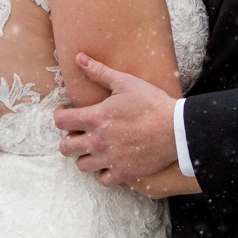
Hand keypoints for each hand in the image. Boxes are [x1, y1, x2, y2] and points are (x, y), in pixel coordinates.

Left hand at [54, 55, 178, 185]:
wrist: (177, 129)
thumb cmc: (152, 103)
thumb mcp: (126, 83)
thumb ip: (100, 72)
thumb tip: (79, 58)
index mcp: (95, 118)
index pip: (61, 121)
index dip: (60, 116)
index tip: (67, 113)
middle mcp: (98, 141)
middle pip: (65, 148)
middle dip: (68, 140)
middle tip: (79, 134)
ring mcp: (109, 159)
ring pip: (82, 165)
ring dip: (85, 157)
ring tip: (95, 149)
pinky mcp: (123, 172)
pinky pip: (103, 179)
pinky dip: (104, 173)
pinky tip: (110, 162)